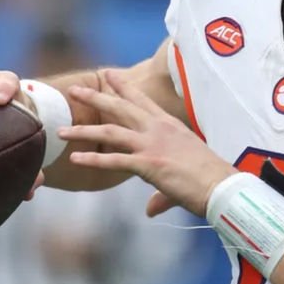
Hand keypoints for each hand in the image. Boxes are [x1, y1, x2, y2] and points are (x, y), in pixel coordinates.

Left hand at [60, 69, 235, 217]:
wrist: (222, 185)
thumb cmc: (208, 178)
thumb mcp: (184, 172)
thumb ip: (160, 193)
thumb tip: (150, 209)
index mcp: (168, 125)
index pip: (141, 99)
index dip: (123, 86)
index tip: (107, 74)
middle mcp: (158, 129)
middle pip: (120, 108)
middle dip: (96, 97)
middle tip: (75, 89)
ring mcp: (152, 145)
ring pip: (111, 132)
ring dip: (84, 130)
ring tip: (61, 130)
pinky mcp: (149, 164)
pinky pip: (114, 160)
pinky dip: (92, 160)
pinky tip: (75, 160)